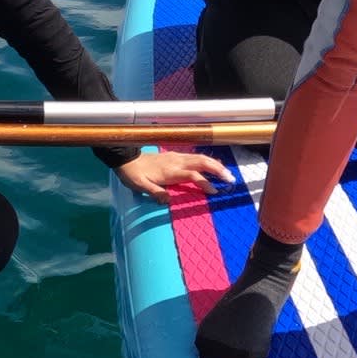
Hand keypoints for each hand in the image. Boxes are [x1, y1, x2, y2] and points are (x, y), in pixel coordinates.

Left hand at [117, 149, 232, 200]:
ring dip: (215, 164)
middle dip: (217, 169)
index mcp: (170, 171)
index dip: (204, 182)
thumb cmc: (133, 174)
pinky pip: (195, 157)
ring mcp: (176, 157)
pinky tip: (212, 166)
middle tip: (230, 179)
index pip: (192, 175)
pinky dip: (206, 161)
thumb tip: (168, 201)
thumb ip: (154, 192)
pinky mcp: (175, 156)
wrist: (126, 159)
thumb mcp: (140, 186)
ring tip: (226, 173)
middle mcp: (176, 162)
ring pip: (200, 158)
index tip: (214, 191)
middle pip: (201, 162)